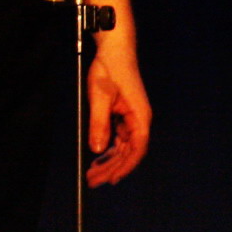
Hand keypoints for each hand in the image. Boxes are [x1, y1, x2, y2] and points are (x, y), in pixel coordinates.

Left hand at [86, 47, 151, 185]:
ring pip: (123, 147)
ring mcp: (131, 118)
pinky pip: (118, 138)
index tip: (113, 179)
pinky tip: (97, 157)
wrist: (115, 50)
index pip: (138, 148)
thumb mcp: (100, 96)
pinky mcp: (124, 115)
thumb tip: (97, 149)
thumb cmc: (110, 69)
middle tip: (93, 181)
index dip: (126, 165)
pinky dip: (109, 149)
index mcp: (140, 115)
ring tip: (92, 174)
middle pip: (129, 151)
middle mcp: (139, 120)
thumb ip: (99, 123)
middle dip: (112, 168)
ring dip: (109, 161)